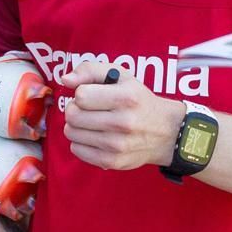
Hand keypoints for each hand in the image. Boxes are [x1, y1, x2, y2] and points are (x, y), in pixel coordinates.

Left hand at [59, 61, 183, 169]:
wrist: (166, 132)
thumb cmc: (138, 100)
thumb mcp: (121, 76)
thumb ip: (90, 70)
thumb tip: (65, 80)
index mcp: (126, 98)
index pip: (81, 96)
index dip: (82, 93)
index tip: (91, 95)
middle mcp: (122, 123)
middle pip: (72, 116)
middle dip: (75, 109)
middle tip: (87, 109)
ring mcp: (117, 145)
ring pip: (71, 133)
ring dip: (76, 126)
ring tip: (91, 122)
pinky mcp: (112, 162)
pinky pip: (76, 150)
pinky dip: (80, 142)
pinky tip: (94, 136)